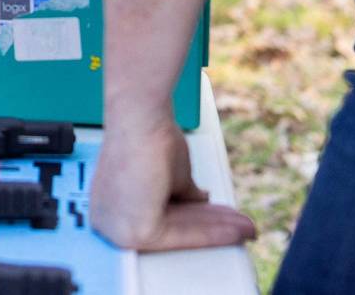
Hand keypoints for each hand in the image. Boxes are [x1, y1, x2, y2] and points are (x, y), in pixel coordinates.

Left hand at [90, 114, 255, 251]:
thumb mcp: (170, 172)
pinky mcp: (136, 231)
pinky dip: (213, 233)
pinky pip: (182, 236)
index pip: (159, 218)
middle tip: (240, 228)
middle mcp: (108, 217)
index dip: (196, 221)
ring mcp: (118, 226)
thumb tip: (198, 201)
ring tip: (246, 228)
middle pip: (173, 229)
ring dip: (219, 231)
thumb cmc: (146, 133)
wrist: (140, 118)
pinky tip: (235, 230)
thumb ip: (181, 192)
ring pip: (180, 233)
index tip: (222, 222)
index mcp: (110, 203)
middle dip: (212, 228)